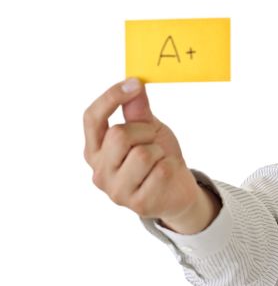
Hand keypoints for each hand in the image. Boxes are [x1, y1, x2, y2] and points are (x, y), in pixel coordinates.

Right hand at [83, 78, 217, 233]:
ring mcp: (117, 191)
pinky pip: (161, 170)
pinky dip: (171, 166)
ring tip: (159, 161)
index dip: (110, 98)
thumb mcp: (148, 129)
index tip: (133, 83)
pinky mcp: (139, 204)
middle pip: (119, 135)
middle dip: (145, 132)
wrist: (178, 190)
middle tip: (154, 141)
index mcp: (96, 150)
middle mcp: (100, 171)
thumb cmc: (158, 157)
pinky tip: (167, 176)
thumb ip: (137, 110)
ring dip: (159, 152)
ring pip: (143, 154)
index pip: (92, 118)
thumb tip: (133, 81)